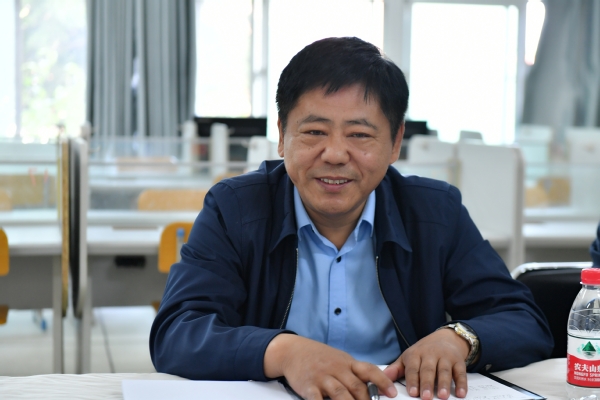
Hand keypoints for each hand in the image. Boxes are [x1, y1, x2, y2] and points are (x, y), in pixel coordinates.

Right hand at [264, 334, 397, 399]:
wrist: (293, 351)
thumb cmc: (320, 358)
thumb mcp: (340, 360)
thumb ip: (355, 373)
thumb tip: (376, 388)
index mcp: (347, 363)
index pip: (369, 370)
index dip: (382, 382)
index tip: (392, 393)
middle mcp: (337, 369)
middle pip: (356, 387)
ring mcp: (322, 378)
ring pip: (341, 394)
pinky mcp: (309, 386)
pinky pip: (317, 399)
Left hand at [383, 329, 469, 399]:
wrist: (445, 338)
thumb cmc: (423, 352)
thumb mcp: (408, 357)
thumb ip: (395, 369)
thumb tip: (383, 378)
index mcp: (415, 354)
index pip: (413, 368)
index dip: (413, 380)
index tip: (412, 392)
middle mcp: (430, 354)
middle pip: (428, 370)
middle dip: (427, 383)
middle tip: (426, 397)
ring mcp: (445, 357)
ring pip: (444, 371)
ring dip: (444, 384)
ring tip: (442, 396)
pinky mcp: (458, 361)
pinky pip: (460, 372)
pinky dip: (462, 383)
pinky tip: (461, 393)